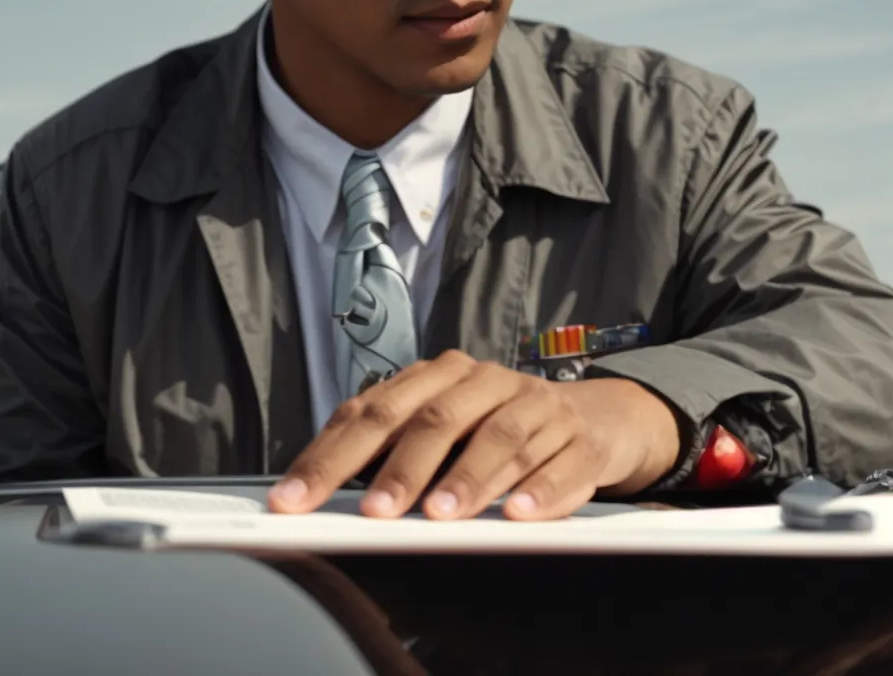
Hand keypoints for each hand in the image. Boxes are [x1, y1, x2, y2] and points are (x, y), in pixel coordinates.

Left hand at [267, 350, 681, 520]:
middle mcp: (488, 383)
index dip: (331, 456)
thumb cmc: (499, 428)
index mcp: (442, 376)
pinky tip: (519, 514)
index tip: (296, 499)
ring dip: (469, 479)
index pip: (375, 411)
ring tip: (440, 515)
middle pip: (436, 418)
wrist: (596, 418)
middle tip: (373, 512)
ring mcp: (539, 407)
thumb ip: (390, 450)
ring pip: (501, 438)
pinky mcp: (581, 439)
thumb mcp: (445, 428)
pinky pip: (562, 462)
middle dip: (401, 468)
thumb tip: (317, 491)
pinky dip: (541, 489)